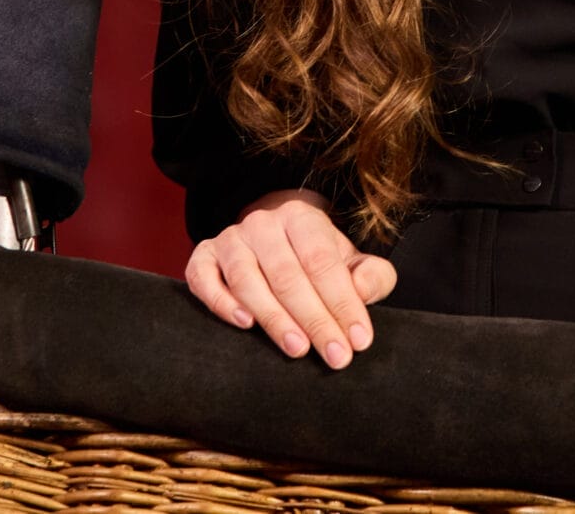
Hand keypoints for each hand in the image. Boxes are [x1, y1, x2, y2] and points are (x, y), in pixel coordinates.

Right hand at [184, 188, 397, 366]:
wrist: (276, 247)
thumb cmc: (318, 264)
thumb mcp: (352, 264)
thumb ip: (371, 275)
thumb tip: (362, 290)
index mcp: (301, 217)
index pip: (322, 261)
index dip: (342, 302)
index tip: (358, 340)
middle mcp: (262, 223)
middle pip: (287, 274)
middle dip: (314, 319)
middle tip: (334, 356)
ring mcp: (229, 239)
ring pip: (247, 279)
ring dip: (273, 317)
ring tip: (298, 348)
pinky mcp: (203, 257)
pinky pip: (204, 278)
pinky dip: (221, 301)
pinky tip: (244, 323)